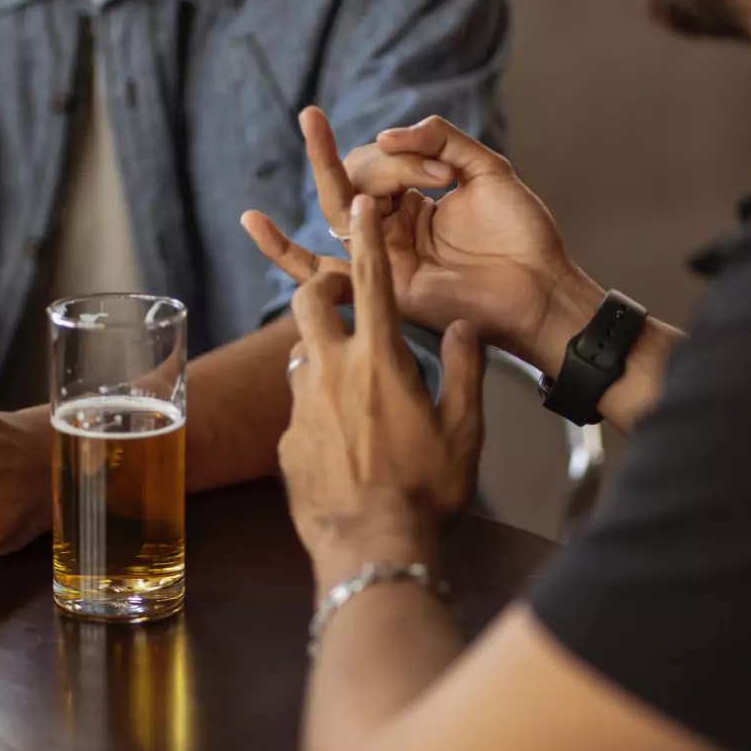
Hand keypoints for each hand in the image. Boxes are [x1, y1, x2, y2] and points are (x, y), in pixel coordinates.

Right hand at [243, 109, 604, 372]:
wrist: (542, 289)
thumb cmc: (523, 237)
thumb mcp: (486, 170)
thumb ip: (441, 139)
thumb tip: (383, 136)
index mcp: (415, 201)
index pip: (381, 163)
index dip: (405, 157)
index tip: (448, 171)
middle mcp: (391, 228)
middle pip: (355, 180)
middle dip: (385, 164)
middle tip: (433, 172)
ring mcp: (382, 256)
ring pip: (337, 208)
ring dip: (324, 163)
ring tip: (311, 119)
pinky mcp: (380, 285)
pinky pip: (317, 271)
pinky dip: (281, 251)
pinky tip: (252, 221)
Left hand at [280, 195, 484, 587]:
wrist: (372, 547)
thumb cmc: (426, 490)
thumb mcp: (464, 429)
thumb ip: (465, 370)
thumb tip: (465, 328)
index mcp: (380, 360)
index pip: (371, 281)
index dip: (366, 236)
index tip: (360, 202)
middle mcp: (332, 372)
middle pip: (308, 302)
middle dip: (320, 288)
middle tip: (339, 298)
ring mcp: (302, 407)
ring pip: (300, 357)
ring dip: (320, 356)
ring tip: (350, 385)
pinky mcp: (285, 442)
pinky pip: (299, 410)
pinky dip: (317, 411)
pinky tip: (342, 443)